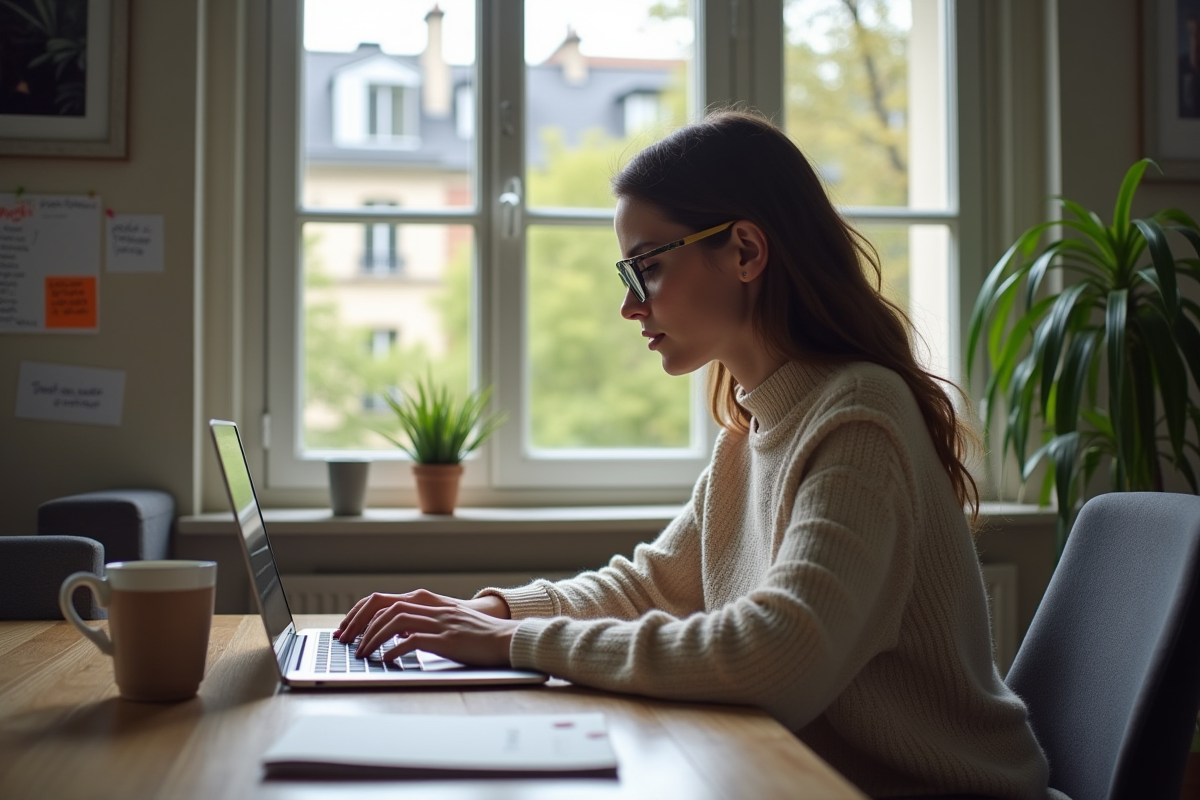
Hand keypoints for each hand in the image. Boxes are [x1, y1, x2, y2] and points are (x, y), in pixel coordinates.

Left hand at [334, 589, 516, 666]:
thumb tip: (394, 633)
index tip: (346, 629)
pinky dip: (395, 649)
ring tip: (363, 653)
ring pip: (395, 620)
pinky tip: (386, 660)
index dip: (360, 613)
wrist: (506, 638)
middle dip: (359, 624)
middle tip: (345, 642)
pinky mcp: (448, 639)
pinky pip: (414, 640)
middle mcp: (431, 607)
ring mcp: (440, 622)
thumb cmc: (476, 635)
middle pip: (385, 607)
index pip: (384, 599)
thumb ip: (421, 622)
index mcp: (428, 601)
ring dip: (373, 637)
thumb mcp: (445, 622)